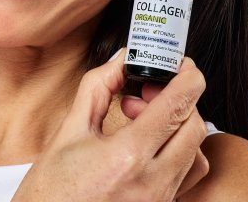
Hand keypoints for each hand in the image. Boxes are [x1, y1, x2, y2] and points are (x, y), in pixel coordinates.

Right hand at [12, 50, 207, 201]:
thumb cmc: (51, 187)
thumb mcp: (69, 129)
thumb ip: (98, 87)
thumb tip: (121, 60)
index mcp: (127, 157)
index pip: (175, 107)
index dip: (187, 78)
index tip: (182, 64)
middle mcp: (153, 184)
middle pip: (193, 127)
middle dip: (177, 99)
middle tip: (147, 91)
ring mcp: (160, 201)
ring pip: (196, 152)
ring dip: (176, 125)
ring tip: (141, 119)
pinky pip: (187, 175)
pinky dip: (178, 149)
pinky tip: (149, 143)